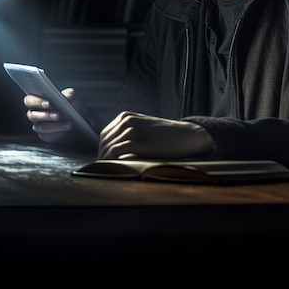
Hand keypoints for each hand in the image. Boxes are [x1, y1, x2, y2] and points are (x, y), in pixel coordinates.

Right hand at [24, 87, 84, 143]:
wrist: (77, 120)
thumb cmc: (71, 107)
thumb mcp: (73, 98)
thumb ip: (70, 94)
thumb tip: (67, 96)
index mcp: (38, 101)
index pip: (29, 100)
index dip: (36, 101)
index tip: (48, 103)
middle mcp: (35, 114)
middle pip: (32, 115)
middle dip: (45, 115)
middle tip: (58, 114)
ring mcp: (39, 126)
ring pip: (41, 127)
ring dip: (55, 125)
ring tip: (67, 122)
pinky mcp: (45, 136)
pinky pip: (47, 136)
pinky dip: (58, 132)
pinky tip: (66, 128)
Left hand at [98, 111, 214, 159]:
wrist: (185, 135)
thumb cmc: (166, 136)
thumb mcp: (145, 128)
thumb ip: (129, 133)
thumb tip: (114, 151)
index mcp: (126, 116)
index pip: (105, 134)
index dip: (103, 149)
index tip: (103, 161)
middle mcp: (126, 120)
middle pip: (105, 141)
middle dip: (102, 156)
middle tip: (102, 170)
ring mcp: (131, 130)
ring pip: (109, 148)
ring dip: (105, 161)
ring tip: (107, 173)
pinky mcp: (136, 141)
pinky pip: (116, 153)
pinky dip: (112, 162)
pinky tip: (115, 170)